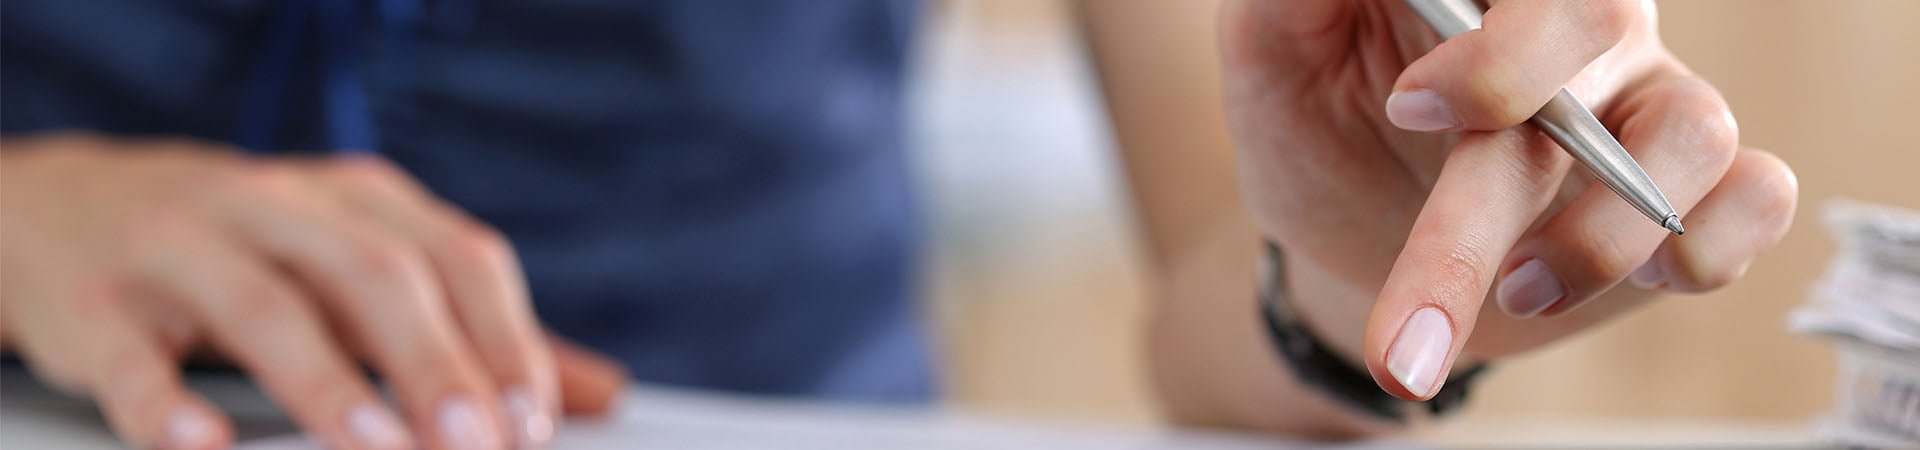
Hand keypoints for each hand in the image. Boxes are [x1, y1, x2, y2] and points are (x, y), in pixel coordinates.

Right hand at [0, 133, 627, 448]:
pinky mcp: (95, 302)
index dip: (504, 339)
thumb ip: (474, 328)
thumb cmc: (249, 249)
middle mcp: (274, 207)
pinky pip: (133, 353)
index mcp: (355, 200)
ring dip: (328, 382)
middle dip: (435, 360)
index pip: (455, 256)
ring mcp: (180, 246)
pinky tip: (206, 445)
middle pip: (374, 274)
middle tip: (478, 441)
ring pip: (265, 305)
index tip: (535, 420)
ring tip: (379, 446)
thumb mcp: (363, 267)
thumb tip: (596, 389)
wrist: (59, 207)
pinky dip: (170, 402)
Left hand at [1220, 0, 1796, 400]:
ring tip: (1517, 292)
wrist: (1346, 241)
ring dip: (1601, 236)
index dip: (1496, 49)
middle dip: (1505, 180)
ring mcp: (1639, 99)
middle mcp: (1576, 22)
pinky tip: (1654, 277)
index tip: (1412, 107)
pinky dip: (1718, 240)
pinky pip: (1755, 192)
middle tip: (1426, 293)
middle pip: (1597, 35)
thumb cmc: (1312, 125)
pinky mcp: (1686, 190)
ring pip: (1689, 128)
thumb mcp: (1273, 53)